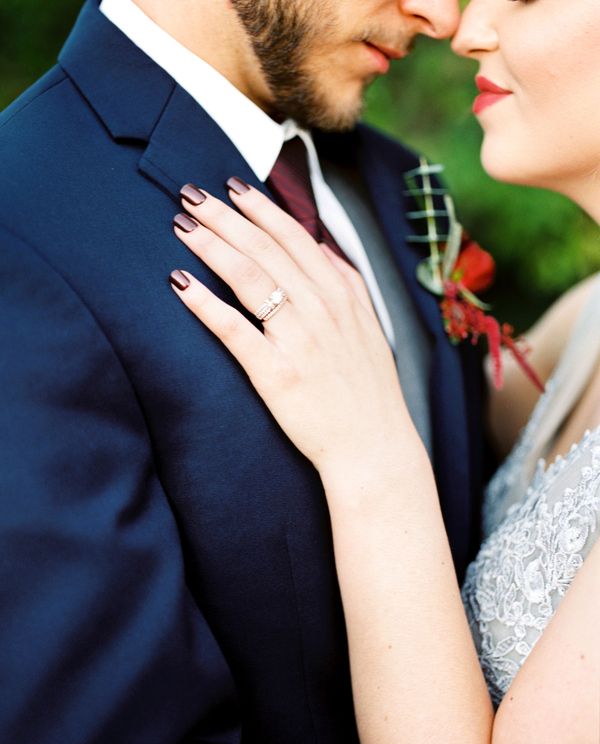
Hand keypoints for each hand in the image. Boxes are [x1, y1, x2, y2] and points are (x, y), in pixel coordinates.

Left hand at [169, 181, 415, 476]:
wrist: (373, 446)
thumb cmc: (368, 391)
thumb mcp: (369, 327)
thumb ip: (347, 283)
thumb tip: (323, 247)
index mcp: (342, 295)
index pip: (296, 238)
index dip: (261, 209)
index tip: (232, 186)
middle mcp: (321, 309)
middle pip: (265, 249)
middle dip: (226, 217)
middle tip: (191, 193)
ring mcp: (299, 339)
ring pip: (249, 278)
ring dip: (213, 246)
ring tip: (182, 225)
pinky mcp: (276, 373)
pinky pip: (234, 329)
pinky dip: (205, 303)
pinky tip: (179, 282)